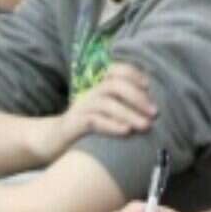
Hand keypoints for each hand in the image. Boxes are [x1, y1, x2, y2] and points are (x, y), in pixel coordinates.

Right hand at [29, 63, 155, 163]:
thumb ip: (127, 108)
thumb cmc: (90, 128)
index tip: (150, 86)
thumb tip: (156, 112)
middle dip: (138, 98)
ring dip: (129, 114)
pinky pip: (93, 121)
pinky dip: (111, 125)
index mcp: (101, 88)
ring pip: (106, 103)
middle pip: (115, 85)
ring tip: (145, 125)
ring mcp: (82, 107)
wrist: (54, 141)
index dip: (134, 74)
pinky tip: (126, 132)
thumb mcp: (108, 113)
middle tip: (155, 113)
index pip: (116, 70)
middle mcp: (91, 94)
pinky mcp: (74, 124)